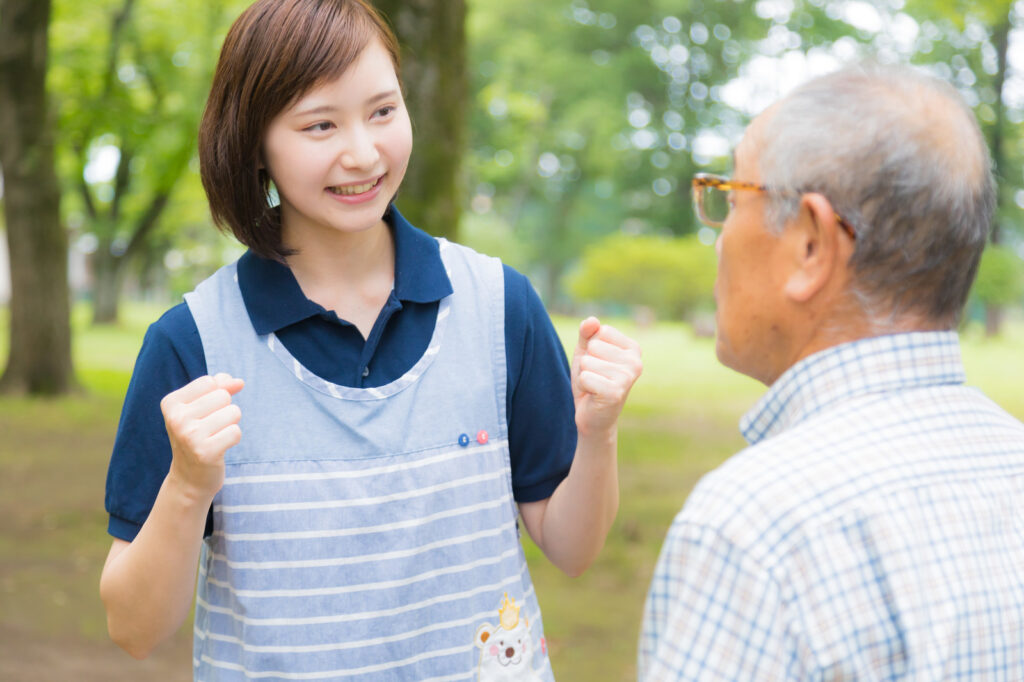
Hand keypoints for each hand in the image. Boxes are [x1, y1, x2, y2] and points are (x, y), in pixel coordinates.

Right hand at [160, 373, 243, 502]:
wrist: (189, 478)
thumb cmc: (198, 435)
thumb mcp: (201, 408)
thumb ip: (220, 387)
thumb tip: (239, 381)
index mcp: (170, 403)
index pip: (210, 382)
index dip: (216, 395)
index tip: (203, 413)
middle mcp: (176, 418)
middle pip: (223, 396)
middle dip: (225, 410)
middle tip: (209, 429)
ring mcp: (189, 436)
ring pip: (233, 412)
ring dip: (230, 425)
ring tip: (214, 437)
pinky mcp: (205, 452)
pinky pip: (236, 432)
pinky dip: (233, 439)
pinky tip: (219, 448)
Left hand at [571, 317, 641, 436]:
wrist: (593, 417)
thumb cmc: (591, 381)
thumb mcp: (587, 352)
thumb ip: (587, 334)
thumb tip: (592, 320)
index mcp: (633, 349)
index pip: (601, 331)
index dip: (591, 347)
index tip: (598, 364)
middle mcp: (635, 362)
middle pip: (593, 346)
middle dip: (586, 363)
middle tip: (595, 378)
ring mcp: (628, 378)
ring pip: (587, 362)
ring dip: (584, 376)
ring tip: (594, 387)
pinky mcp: (615, 393)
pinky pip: (585, 377)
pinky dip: (584, 386)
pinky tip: (593, 395)